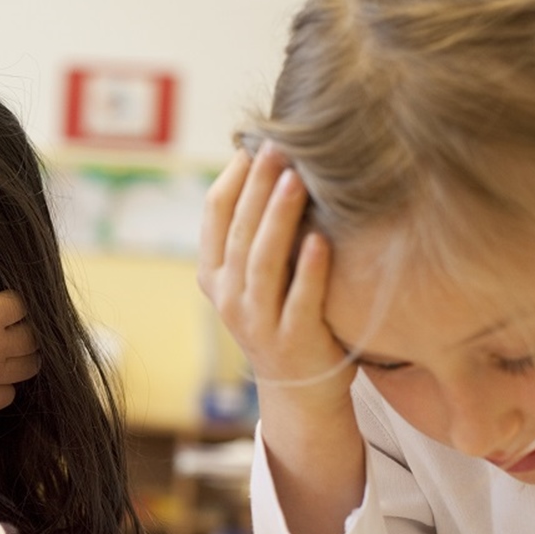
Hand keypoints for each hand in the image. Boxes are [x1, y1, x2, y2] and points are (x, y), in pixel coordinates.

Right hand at [198, 143, 352, 414]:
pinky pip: (300, 300)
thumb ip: (252, 231)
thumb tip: (268, 160)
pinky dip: (309, 270)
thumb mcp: (252, 276)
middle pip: (240, 230)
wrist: (298, 392)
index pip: (214, 214)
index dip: (233, 176)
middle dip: (258, 185)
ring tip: (296, 178)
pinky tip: (320, 239)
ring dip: (278, 217)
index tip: (256, 142)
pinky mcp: (294, 340)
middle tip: (278, 144)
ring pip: (263, 261)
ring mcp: (259, 321)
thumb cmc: (281, 316)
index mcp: (215, 274)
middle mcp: (230, 297)